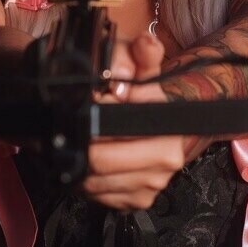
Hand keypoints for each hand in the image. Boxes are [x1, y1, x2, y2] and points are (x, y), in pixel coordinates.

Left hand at [82, 32, 192, 210]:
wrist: (138, 116)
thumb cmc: (130, 89)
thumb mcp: (130, 62)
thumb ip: (136, 52)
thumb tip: (146, 46)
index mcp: (169, 126)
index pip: (116, 128)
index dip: (95, 118)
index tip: (92, 105)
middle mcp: (168, 158)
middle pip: (101, 162)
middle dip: (82, 143)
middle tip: (78, 127)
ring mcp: (154, 183)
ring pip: (95, 181)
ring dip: (81, 162)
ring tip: (83, 142)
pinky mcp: (138, 200)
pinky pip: (99, 196)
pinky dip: (87, 180)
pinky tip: (92, 163)